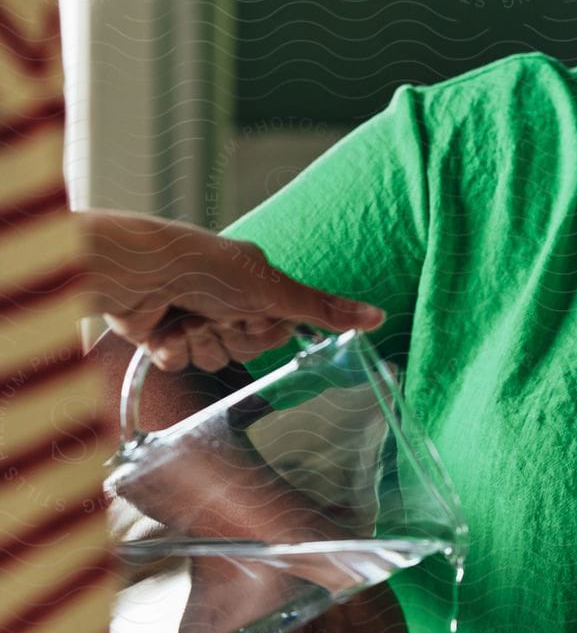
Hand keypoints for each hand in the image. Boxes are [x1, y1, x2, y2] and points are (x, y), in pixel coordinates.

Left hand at [83, 212, 383, 371]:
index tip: (254, 312)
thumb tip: (379, 316)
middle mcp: (225, 300)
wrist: (139, 272)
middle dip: (232, 336)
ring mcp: (193, 318)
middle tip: (217, 312)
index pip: (278, 331)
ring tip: (187, 316)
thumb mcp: (275, 290)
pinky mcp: (163, 337)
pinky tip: (163, 328)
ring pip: (214, 359)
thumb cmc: (206, 268)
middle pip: (249, 348)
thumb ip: (324, 309)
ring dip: (201, 342)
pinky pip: (180, 364)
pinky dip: (173, 349)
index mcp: (255, 284)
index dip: (266, 330)